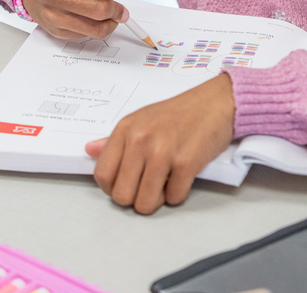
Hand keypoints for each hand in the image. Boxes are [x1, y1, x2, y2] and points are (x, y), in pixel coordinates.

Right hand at [21, 0, 127, 39]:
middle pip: (97, 10)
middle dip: (115, 11)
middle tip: (120, 10)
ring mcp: (51, 16)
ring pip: (93, 28)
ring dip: (108, 24)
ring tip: (109, 16)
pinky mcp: (54, 31)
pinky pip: (84, 35)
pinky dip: (94, 28)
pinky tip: (91, 19)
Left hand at [86, 74, 235, 213]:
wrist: (215, 103)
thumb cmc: (180, 113)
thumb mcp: (142, 119)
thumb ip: (115, 140)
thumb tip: (90, 150)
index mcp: (126, 129)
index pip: (102, 174)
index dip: (113, 188)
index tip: (127, 184)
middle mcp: (141, 140)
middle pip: (122, 195)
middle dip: (135, 198)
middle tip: (149, 186)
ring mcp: (163, 152)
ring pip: (145, 203)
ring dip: (157, 200)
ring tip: (165, 182)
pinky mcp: (186, 163)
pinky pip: (173, 198)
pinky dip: (178, 194)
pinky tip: (182, 177)